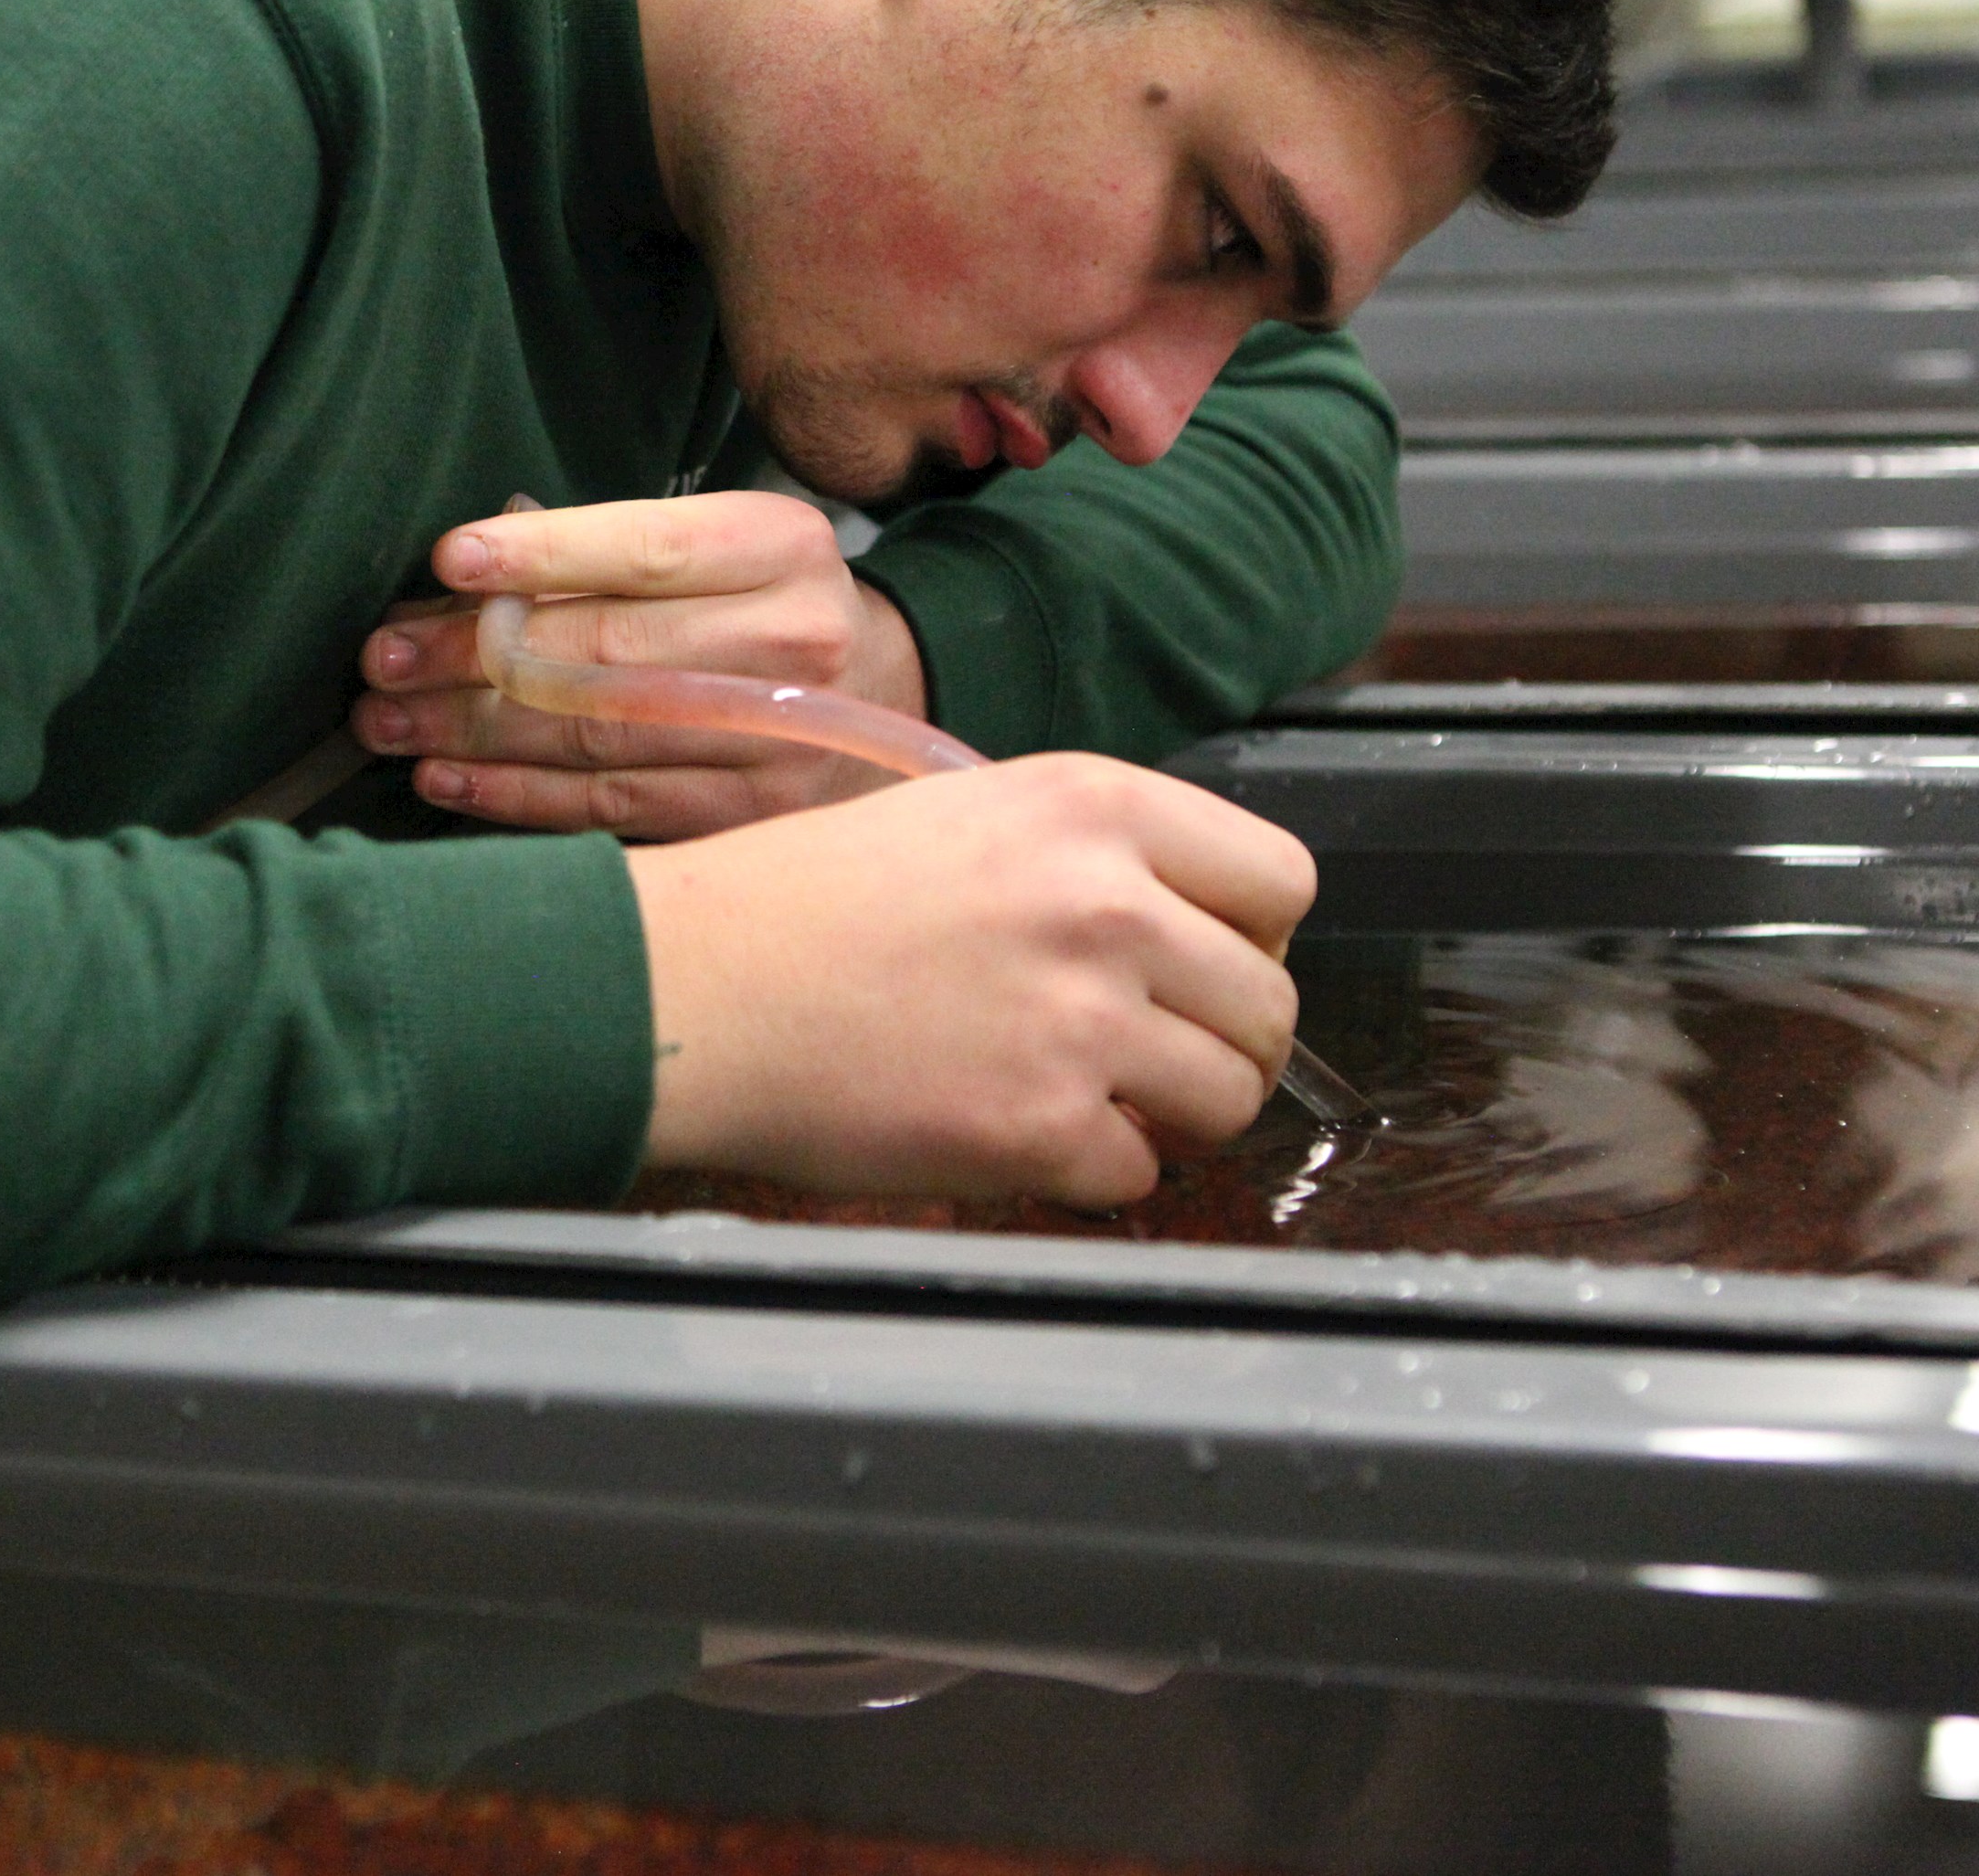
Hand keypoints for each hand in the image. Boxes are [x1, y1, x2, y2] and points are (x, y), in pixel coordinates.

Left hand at [353, 492, 931, 837]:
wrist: (881, 693)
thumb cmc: (763, 601)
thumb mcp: (722, 544)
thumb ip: (614, 555)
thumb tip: (459, 582)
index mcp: (780, 547)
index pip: (647, 548)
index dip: (543, 555)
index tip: (448, 558)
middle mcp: (790, 640)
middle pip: (608, 651)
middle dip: (476, 656)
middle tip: (382, 659)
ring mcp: (773, 740)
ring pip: (597, 738)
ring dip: (474, 733)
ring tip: (389, 723)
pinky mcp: (745, 818)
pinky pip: (609, 807)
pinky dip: (516, 797)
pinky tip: (447, 782)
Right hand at [628, 754, 1315, 1205]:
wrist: (696, 986)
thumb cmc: (802, 904)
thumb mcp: (969, 814)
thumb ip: (1092, 855)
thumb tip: (1191, 934)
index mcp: (1091, 806)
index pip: (1282, 881)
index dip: (1251, 937)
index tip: (1207, 963)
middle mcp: (1104, 903)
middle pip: (1270, 1003)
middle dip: (1223, 1041)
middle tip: (1155, 1053)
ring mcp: (1079, 1019)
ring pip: (1230, 1096)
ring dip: (1174, 1112)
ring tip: (1093, 1096)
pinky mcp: (1038, 1127)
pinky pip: (1138, 1172)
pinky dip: (1089, 1170)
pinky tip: (1017, 1130)